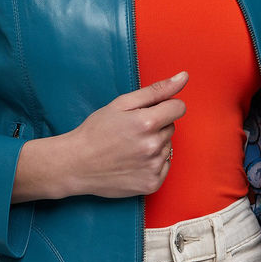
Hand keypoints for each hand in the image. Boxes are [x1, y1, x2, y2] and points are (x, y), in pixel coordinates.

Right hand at [12, 71, 187, 201]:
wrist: (76, 164)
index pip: (178, 108)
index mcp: (148, 123)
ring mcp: (153, 167)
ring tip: (130, 148)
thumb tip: (184, 77)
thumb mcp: (122, 104)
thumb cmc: (96, 131)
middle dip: (156, 126)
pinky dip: (152, 163)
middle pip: (171, 127)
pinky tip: (133, 162)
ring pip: (167, 147)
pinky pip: (164, 166)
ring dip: (154, 145)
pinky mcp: (152, 184)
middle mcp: (154, 146)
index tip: (149, 111)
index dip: (164, 106)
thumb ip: (156, 90)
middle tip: (131, 131)